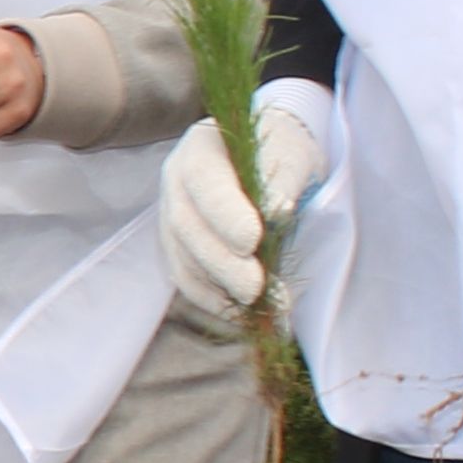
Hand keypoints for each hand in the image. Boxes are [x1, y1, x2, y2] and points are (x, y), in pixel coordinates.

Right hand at [157, 104, 324, 327]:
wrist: (269, 157)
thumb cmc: (281, 150)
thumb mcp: (291, 152)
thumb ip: (282, 178)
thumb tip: (277, 211)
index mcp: (200, 148)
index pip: (203, 182)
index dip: (224, 214)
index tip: (253, 241)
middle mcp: (175, 182)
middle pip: (187, 228)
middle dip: (222, 263)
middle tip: (256, 289)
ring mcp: (171, 216)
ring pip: (184, 259)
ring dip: (221, 288)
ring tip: (264, 306)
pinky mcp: (179, 248)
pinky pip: (187, 280)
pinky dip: (214, 301)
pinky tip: (243, 314)